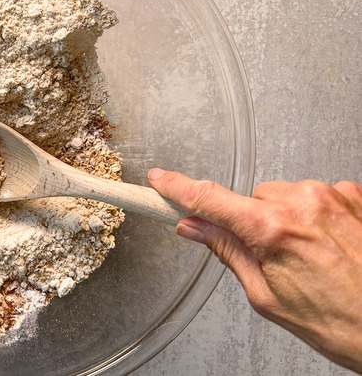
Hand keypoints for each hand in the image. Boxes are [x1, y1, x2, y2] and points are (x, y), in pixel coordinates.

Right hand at [148, 169, 361, 372]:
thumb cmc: (339, 321)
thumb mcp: (266, 294)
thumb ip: (227, 251)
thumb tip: (195, 229)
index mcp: (273, 229)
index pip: (209, 199)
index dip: (178, 188)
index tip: (160, 180)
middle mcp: (304, 202)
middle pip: (252, 199)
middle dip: (252, 222)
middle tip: (270, 256)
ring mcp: (334, 194)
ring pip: (284, 196)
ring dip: (285, 218)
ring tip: (308, 255)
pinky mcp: (355, 194)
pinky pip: (317, 195)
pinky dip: (314, 215)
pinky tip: (327, 244)